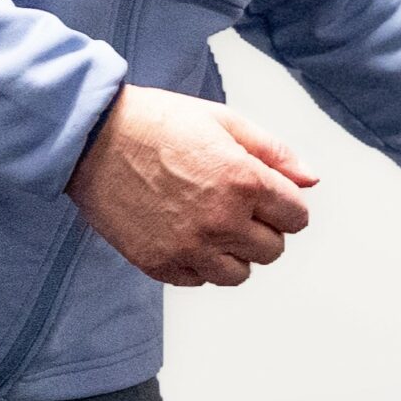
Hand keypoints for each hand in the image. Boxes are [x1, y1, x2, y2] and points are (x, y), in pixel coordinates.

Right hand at [66, 85, 316, 287]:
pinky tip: (182, 231)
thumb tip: (311, 182)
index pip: (297, 217)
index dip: (284, 205)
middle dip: (261, 229)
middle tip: (232, 205)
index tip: (265, 195)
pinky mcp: (163, 265)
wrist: (90, 138)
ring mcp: (191, 248)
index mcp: (244, 181)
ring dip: (233, 252)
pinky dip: (199, 262)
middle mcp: (222, 221)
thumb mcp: (222, 121)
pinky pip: (202, 279)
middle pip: (274, 249)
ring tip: (208, 221)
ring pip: (241, 273)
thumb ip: (274, 153)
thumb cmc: (156, 124)